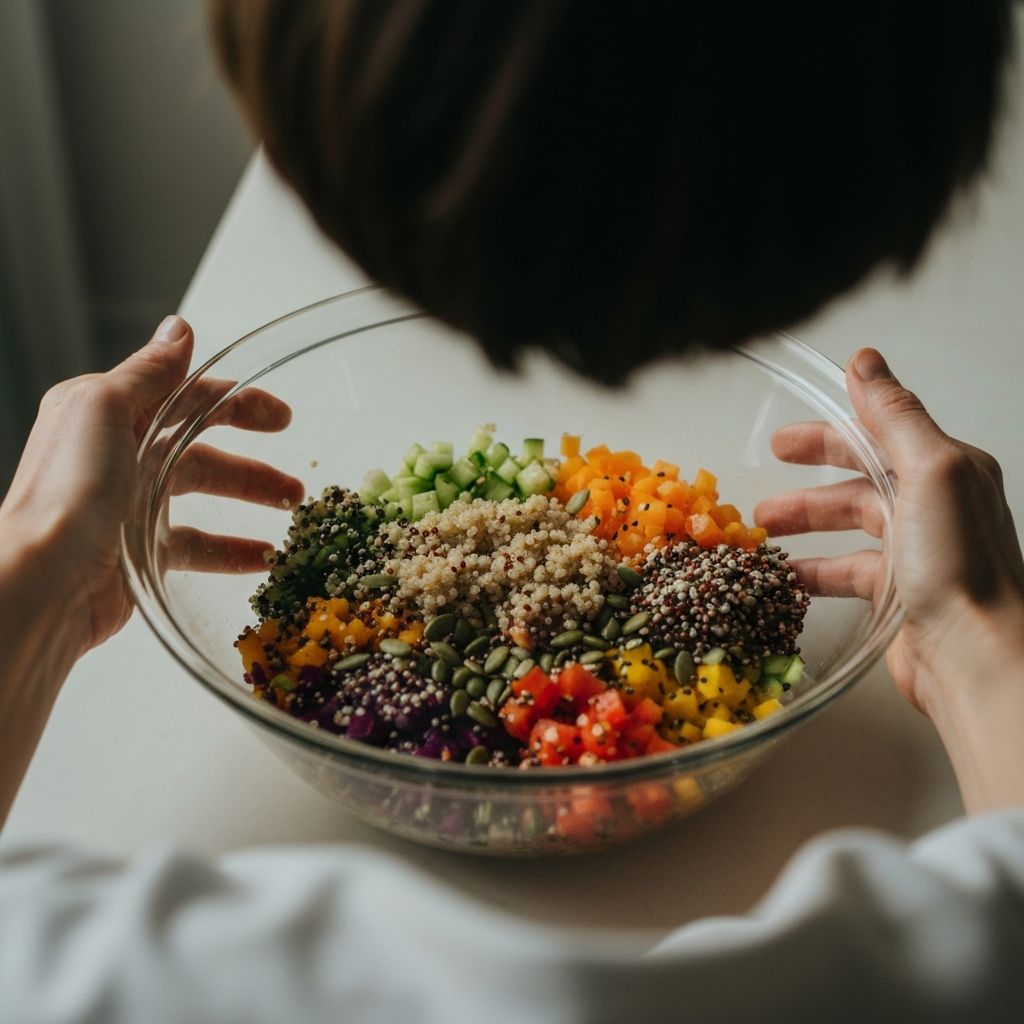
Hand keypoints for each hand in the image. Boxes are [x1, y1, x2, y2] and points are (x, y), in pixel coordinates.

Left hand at [0, 316, 303, 656]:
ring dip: (250, 500)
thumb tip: (179, 328)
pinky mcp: (139, 550)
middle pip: (201, 450)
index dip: (237, 403)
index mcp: (108, 413)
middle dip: (251, 464)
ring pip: (205, 496)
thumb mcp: (106, 408)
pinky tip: (262, 557)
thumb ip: (149, 371)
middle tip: (294, 479)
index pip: (187, 398)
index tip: (281, 416)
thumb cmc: (68, 491)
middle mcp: (119, 455)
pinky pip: (196, 546)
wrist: (46, 580)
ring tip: (291, 513)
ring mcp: (130, 505)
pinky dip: (232, 551)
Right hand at [755, 349, 1023, 718]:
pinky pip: (847, 573)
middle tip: (763, 483)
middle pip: (859, 482)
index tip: (784, 439)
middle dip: (809, 481)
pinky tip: (783, 578)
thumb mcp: (929, 471)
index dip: (830, 434)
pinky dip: (813, 572)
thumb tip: (866, 360)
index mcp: (947, 469)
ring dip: (803, 527)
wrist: (977, 657)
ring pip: (849, 529)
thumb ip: (894, 415)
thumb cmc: (958, 564)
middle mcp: (935, 507)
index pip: (879, 436)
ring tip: (759, 534)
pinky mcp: (900, 595)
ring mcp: (917, 553)